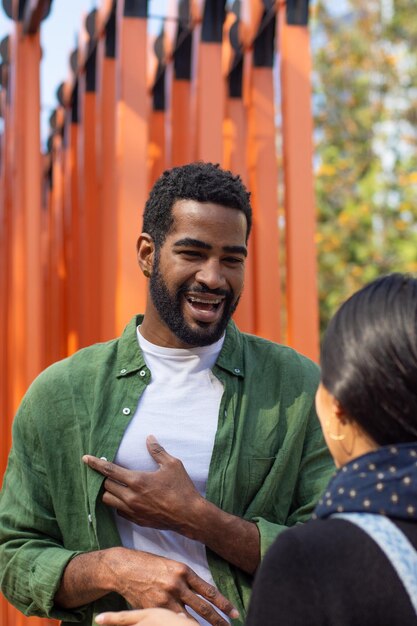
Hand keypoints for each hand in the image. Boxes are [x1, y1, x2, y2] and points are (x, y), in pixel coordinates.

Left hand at [83, 436, 202, 534]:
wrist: (189, 515)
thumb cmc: (182, 488)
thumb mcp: (172, 464)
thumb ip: (157, 451)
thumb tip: (149, 438)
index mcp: (137, 481)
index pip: (109, 471)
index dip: (96, 464)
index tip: (85, 458)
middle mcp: (131, 497)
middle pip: (105, 486)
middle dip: (103, 478)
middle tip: (106, 471)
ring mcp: (132, 511)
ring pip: (108, 500)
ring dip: (108, 491)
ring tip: (114, 484)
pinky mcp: (136, 520)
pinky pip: (119, 511)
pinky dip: (118, 503)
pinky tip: (126, 497)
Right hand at [105, 548, 238, 625]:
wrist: (124, 567)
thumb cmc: (149, 565)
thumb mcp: (171, 566)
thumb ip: (186, 580)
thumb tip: (202, 594)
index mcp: (184, 571)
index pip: (209, 591)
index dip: (224, 604)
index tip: (235, 614)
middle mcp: (178, 584)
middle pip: (203, 607)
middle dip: (218, 620)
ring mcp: (166, 597)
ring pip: (189, 618)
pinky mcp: (154, 608)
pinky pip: (171, 621)